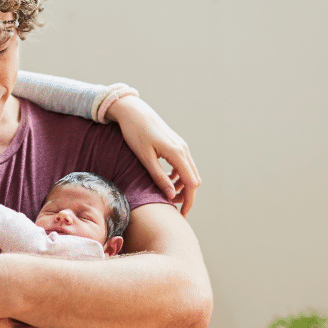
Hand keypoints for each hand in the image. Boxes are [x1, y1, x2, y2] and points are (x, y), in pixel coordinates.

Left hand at [106, 95, 200, 215]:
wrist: (133, 111)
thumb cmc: (135, 133)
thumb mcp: (144, 158)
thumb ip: (159, 177)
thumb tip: (171, 196)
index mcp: (177, 153)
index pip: (191, 183)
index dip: (189, 202)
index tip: (182, 215)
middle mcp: (183, 149)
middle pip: (193, 179)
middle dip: (186, 196)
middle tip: (171, 206)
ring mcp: (181, 146)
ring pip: (189, 172)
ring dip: (182, 186)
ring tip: (167, 194)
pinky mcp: (176, 144)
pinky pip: (183, 165)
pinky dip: (178, 176)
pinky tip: (166, 180)